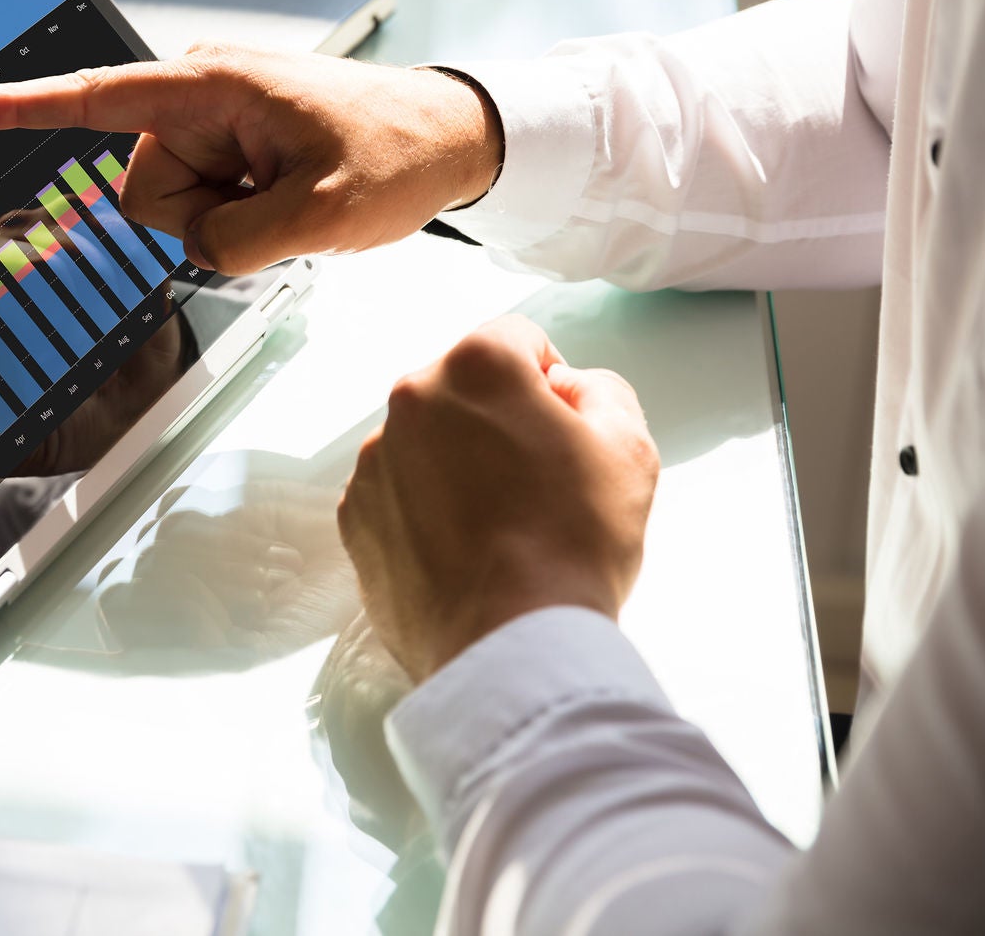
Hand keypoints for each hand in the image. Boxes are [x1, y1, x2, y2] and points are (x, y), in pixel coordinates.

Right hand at [0, 44, 501, 273]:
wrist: (447, 137)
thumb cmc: (395, 152)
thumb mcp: (323, 214)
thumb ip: (236, 243)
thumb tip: (193, 247)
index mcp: (208, 86)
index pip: (92, 99)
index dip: (19, 109)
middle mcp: (196, 95)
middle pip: (144, 193)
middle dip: (205, 219)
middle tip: (283, 203)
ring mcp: (210, 121)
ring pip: (172, 210)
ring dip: (230, 221)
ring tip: (292, 196)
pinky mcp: (224, 144)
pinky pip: (200, 206)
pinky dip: (242, 216)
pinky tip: (287, 196)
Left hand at [337, 315, 659, 681]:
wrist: (508, 644)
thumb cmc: (572, 545)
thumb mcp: (629, 448)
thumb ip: (600, 391)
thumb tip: (565, 389)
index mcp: (475, 367)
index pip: (518, 341)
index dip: (550, 383)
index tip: (563, 431)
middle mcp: (411, 400)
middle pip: (464, 390)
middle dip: (499, 421)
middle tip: (538, 485)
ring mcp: (375, 460)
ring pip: (427, 441)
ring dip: (458, 465)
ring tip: (501, 528)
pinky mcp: (355, 516)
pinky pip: (397, 493)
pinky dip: (425, 510)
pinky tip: (464, 552)